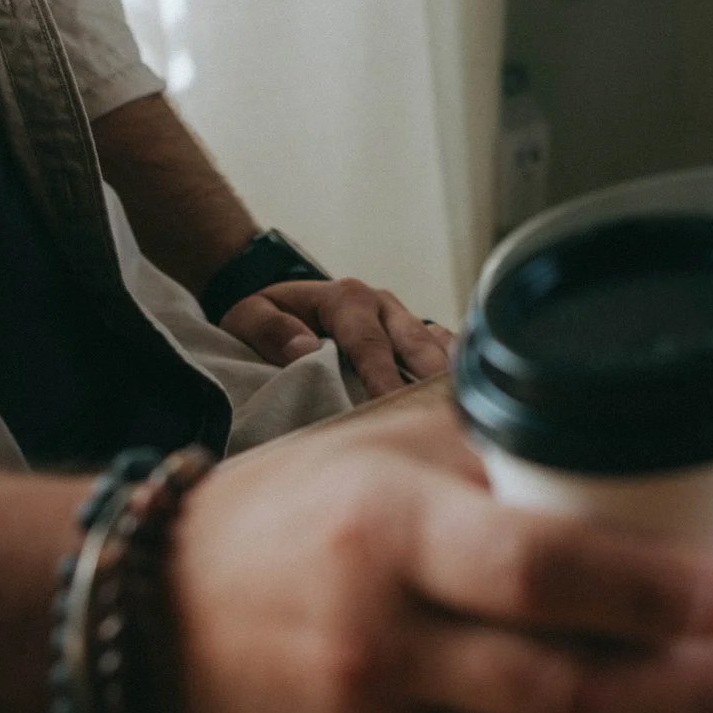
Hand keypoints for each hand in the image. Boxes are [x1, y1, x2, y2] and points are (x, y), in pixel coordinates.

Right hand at [170, 395, 712, 712]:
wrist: (149, 612)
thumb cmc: (297, 507)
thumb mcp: (388, 445)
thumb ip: (506, 447)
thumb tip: (645, 428)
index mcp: (390, 532)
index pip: (534, 571)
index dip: (645, 592)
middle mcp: (380, 639)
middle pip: (559, 689)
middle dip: (689, 698)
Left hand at [222, 279, 452, 394]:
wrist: (277, 297)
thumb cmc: (265, 313)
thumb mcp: (248, 315)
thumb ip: (271, 330)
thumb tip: (305, 349)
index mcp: (347, 298)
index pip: (370, 344)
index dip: (384, 377)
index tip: (394, 405)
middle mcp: (383, 305)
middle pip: (417, 344)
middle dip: (431, 379)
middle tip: (444, 414)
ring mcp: (402, 317)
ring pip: (436, 345)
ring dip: (448, 375)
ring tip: (463, 410)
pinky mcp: (411, 331)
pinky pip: (442, 347)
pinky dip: (455, 368)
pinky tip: (465, 396)